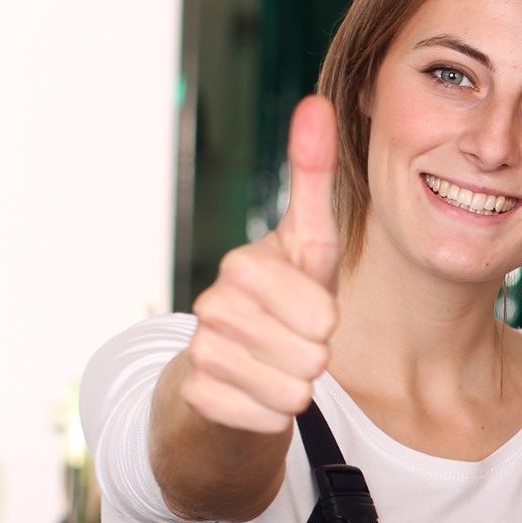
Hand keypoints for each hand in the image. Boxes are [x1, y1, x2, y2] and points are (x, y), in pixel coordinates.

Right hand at [176, 96, 342, 433]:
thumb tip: (315, 103)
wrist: (225, 378)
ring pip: (294, 390)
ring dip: (296, 389)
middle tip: (289, 345)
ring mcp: (200, 351)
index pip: (321, 312)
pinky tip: (251, 396)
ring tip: (273, 369)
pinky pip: (268, 419)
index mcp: (245, 264)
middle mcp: (213, 303)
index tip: (304, 311)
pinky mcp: (196, 398)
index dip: (325, 321)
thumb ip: (313, 178)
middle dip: (314, 358)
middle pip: (313, 354)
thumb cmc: (280, 307)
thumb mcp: (306, 247)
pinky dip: (271, 416)